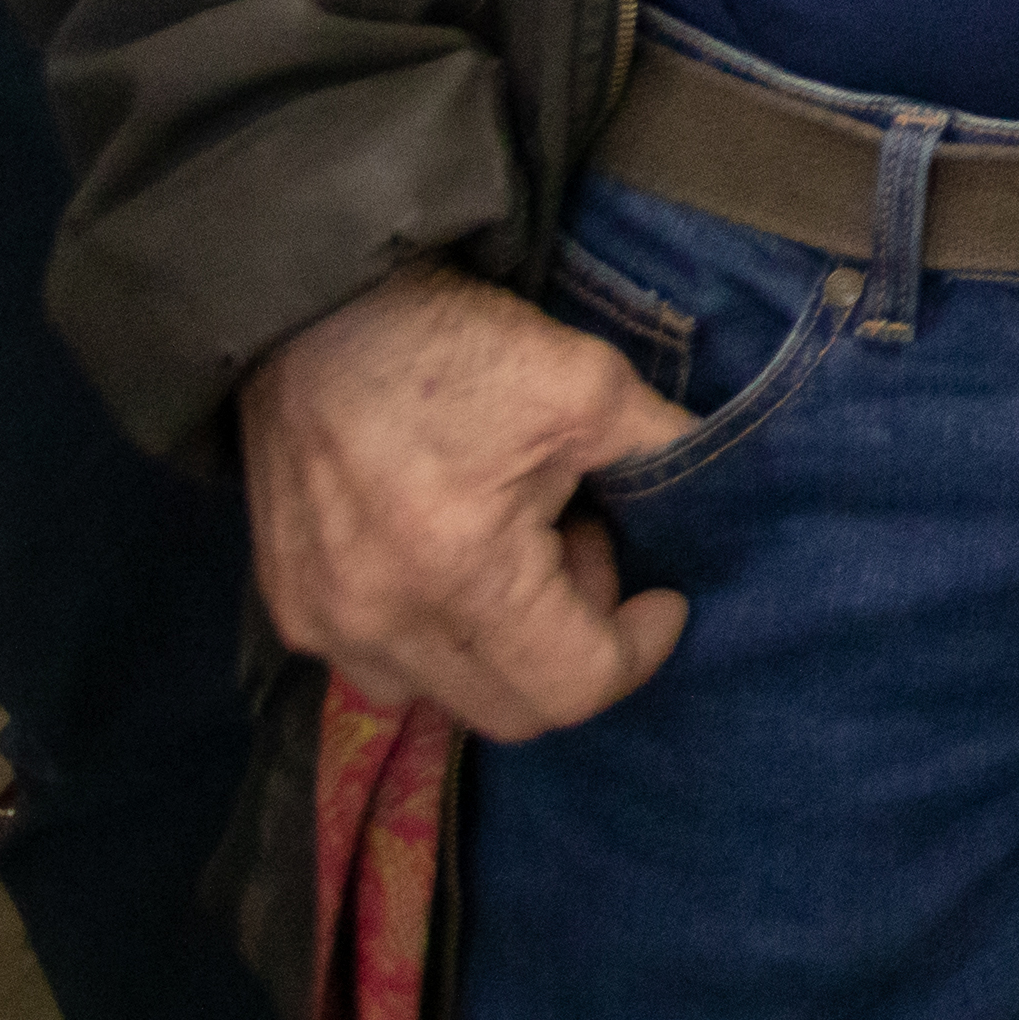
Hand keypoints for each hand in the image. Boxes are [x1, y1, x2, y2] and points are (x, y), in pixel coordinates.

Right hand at [236, 262, 697, 740]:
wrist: (318, 309)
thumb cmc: (458, 345)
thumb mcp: (593, 386)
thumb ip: (669, 454)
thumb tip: (728, 497)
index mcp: (462, 574)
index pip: (572, 688)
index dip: (639, 651)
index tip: (665, 596)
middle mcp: (381, 622)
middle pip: (513, 710)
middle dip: (574, 645)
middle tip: (590, 549)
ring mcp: (323, 624)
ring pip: (447, 694)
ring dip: (507, 645)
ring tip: (525, 545)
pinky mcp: (290, 608)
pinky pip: (385, 667)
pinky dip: (444, 632)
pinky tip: (462, 551)